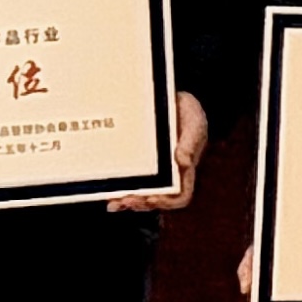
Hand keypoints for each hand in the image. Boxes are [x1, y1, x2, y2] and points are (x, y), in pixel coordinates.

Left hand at [111, 90, 209, 213]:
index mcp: (185, 170)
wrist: (168, 98)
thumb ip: (190, 141)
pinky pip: (126, 181)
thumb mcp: (194, 122)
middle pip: (156, 200)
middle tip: (127, 200)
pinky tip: (106, 194)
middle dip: (140, 204)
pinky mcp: (135, 163)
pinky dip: (116, 189)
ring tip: (114, 203)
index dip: (167, 202)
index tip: (153, 198)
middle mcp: (167, 175)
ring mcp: (150, 171)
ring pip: (139, 195)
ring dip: (126, 202)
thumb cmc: (187, 112)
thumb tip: (182, 161)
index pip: (181, 196)